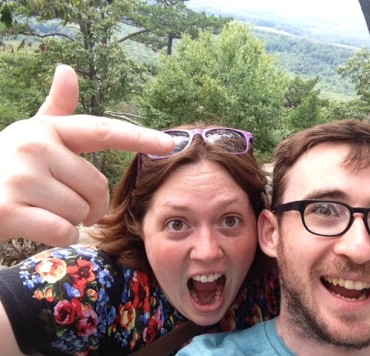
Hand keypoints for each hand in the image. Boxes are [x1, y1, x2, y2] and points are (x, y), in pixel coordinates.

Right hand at [0, 65, 173, 245]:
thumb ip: (54, 110)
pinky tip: (36, 227)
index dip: (139, 137)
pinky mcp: (7, 210)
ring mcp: (19, 177)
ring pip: (80, 212)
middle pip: (96, 187)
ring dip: (71, 221)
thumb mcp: (29, 136)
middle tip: (67, 205)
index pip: (103, 131)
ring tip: (45, 211)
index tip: (169, 142)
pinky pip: (63, 231)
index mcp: (46, 129)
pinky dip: (58, 237)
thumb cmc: (5, 168)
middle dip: (91, 205)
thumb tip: (67, 69)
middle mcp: (33, 146)